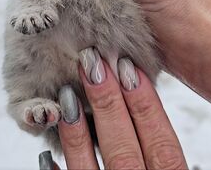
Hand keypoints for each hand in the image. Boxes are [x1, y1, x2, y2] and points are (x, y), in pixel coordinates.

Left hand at [39, 52, 187, 169]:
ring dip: (77, 131)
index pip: (161, 142)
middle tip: (92, 61)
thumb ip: (165, 148)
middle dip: (108, 102)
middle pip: (124, 148)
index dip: (146, 103)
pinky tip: (45, 150)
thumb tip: (150, 102)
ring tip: (67, 93)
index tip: (129, 66)